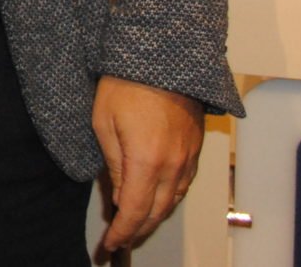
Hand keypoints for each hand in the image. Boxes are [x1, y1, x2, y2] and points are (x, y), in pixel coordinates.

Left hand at [91, 76, 203, 259]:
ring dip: (155, 217)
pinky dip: (170, 198)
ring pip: (174, 200)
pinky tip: (159, 199)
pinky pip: (185, 184)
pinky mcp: (196, 147)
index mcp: (147, 161)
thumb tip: (121, 196)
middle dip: (138, 230)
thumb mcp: (104, 123)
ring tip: (137, 225)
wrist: (163, 55)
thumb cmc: (127, 83)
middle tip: (121, 240)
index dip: (122, 232)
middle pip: (158, 212)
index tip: (110, 245)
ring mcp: (189, 157)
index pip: (135, 212)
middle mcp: (174, 165)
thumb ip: (114, 165)